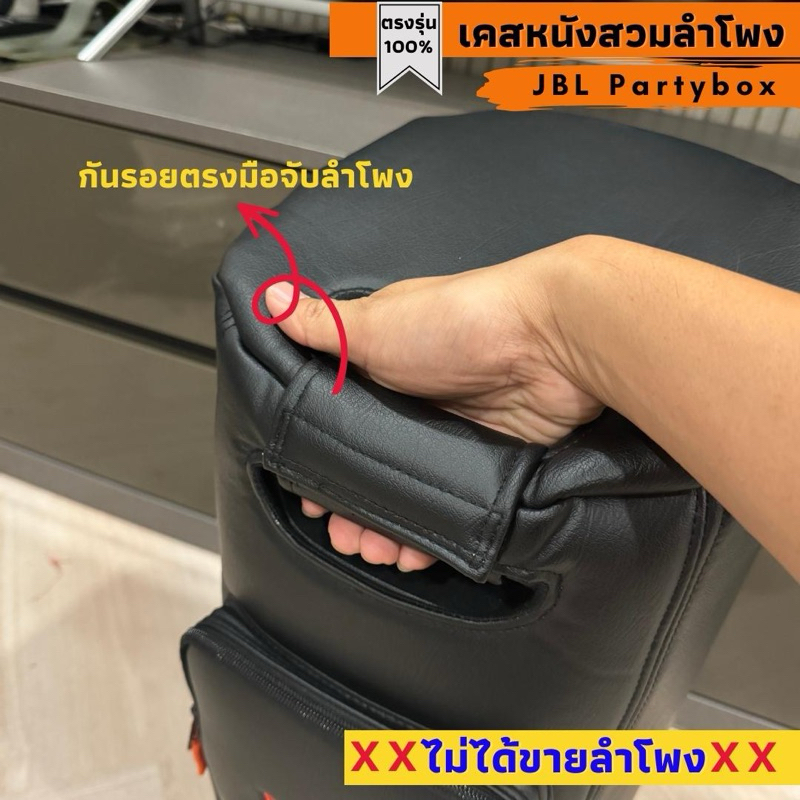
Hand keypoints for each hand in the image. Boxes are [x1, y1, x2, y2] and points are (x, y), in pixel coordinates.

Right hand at [265, 240, 603, 570]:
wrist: (551, 342)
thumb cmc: (459, 321)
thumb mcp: (376, 322)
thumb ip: (323, 324)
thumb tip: (272, 302)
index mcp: (384, 363)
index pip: (340, 419)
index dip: (322, 458)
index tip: (309, 492)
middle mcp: (416, 399)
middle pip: (375, 463)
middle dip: (353, 504)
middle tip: (340, 534)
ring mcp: (452, 432)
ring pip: (410, 491)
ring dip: (387, 525)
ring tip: (372, 550)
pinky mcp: (487, 459)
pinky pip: (451, 504)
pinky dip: (430, 532)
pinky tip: (412, 552)